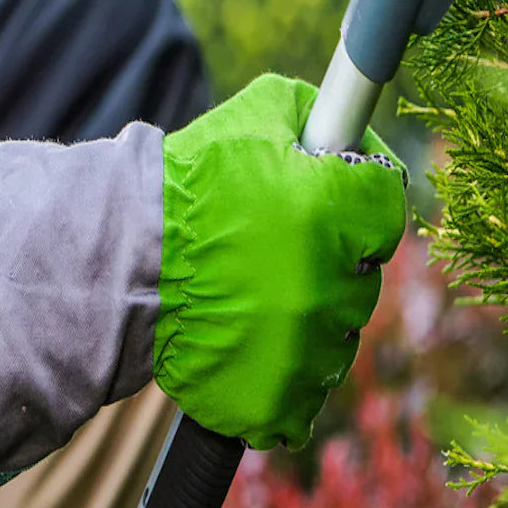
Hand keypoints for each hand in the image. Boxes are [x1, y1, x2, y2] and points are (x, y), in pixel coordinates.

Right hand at [153, 74, 406, 448]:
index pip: (388, 206)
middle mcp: (332, 283)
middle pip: (366, 274)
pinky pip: (309, 390)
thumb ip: (323, 111)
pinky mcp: (280, 396)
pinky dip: (289, 372)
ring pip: (340, 332)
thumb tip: (356, 125)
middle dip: (335, 257)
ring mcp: (308, 347)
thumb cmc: (191, 182)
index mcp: (337, 210)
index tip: (332, 199)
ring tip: (260, 292)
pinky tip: (256, 341)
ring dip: (313, 313)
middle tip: (283, 245)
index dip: (359, 198)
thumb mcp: (261, 111)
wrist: (120, 259)